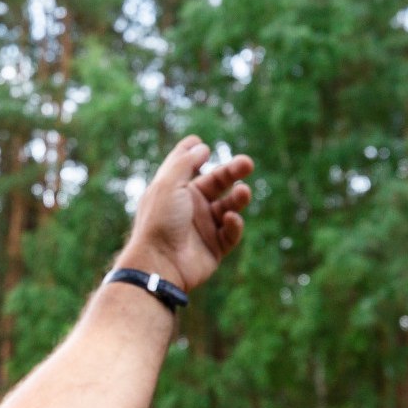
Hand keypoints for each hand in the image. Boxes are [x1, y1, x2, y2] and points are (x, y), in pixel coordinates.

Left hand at [117, 136, 254, 292]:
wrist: (160, 262)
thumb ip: (185, 162)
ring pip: (229, 206)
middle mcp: (190, 206)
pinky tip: (230, 219)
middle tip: (247, 163)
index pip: (187, 166)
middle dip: (232, 172)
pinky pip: (230, 232)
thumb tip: (200, 145)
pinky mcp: (214, 248)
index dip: (195, 154)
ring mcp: (203, 227)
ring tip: (244, 192)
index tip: (204, 145)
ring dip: (238, 198)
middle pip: (217, 183)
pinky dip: (234, 224)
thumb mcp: (168, 184)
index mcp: (175, 190)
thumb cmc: (159, 221)